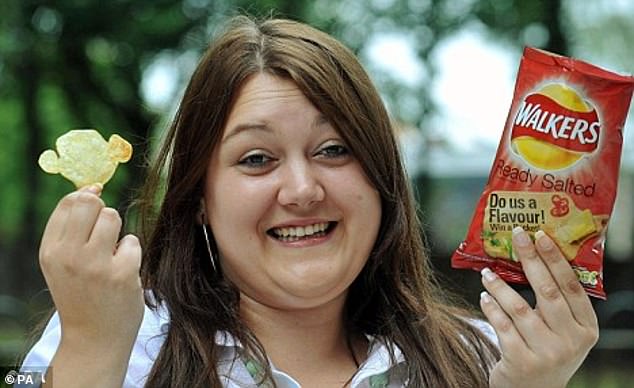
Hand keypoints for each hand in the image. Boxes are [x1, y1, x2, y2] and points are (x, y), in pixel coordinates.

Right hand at [39, 185, 143, 347]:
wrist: (94, 340)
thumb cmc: (81, 294)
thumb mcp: (63, 262)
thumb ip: (72, 227)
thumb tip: (93, 186)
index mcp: (50, 251)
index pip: (69, 202)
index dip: (87, 197)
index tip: (95, 210)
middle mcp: (68, 256)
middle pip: (91, 202)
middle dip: (102, 212)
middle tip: (104, 235)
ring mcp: (95, 265)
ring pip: (113, 216)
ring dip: (117, 233)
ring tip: (112, 254)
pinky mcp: (121, 274)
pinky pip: (132, 241)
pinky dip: (131, 254)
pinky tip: (122, 273)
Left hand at [480, 227, 598, 387]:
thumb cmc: (547, 351)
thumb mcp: (563, 331)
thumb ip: (558, 303)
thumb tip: (533, 254)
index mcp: (586, 328)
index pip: (572, 286)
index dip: (555, 259)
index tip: (540, 235)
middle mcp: (571, 341)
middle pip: (548, 292)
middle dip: (530, 260)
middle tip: (516, 237)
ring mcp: (547, 353)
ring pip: (520, 308)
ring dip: (500, 286)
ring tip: (486, 272)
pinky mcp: (521, 362)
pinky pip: (503, 326)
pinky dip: (491, 307)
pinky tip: (484, 296)